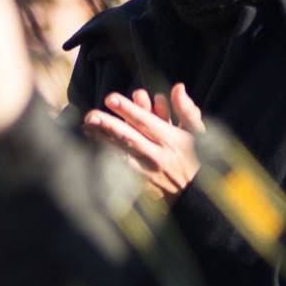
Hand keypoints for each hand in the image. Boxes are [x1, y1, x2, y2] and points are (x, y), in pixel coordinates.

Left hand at [83, 83, 204, 200]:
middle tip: (91, 114)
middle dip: (109, 125)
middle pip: (129, 138)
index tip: (110, 98)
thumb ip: (187, 110)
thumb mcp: (199, 134)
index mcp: (171, 141)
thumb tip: (178, 87)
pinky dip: (105, 160)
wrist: (200, 198)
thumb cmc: (198, 159)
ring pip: (121, 154)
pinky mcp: (141, 186)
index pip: (146, 122)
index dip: (128, 109)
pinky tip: (91, 150)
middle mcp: (157, 156)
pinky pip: (120, 172)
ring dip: (102, 141)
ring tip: (85, 128)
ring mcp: (147, 173)